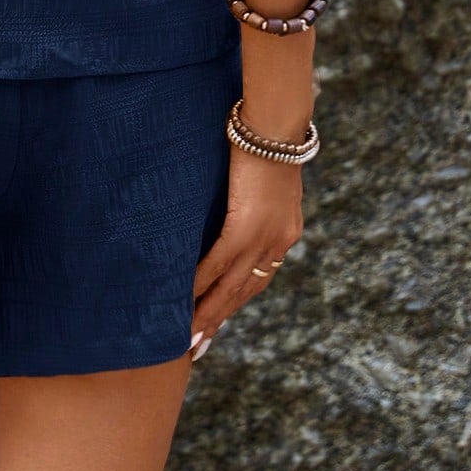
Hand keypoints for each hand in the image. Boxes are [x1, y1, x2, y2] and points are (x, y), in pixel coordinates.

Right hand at [188, 145, 303, 357]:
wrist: (275, 123)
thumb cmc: (266, 136)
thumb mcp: (263, 174)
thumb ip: (252, 194)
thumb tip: (232, 199)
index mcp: (285, 232)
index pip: (259, 276)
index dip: (237, 299)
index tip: (219, 319)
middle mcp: (278, 242)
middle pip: (245, 291)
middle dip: (220, 319)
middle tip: (198, 347)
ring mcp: (263, 238)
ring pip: (232, 287)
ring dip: (209, 314)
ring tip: (189, 337)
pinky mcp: (245, 227)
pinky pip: (218, 264)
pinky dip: (201, 284)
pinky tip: (185, 300)